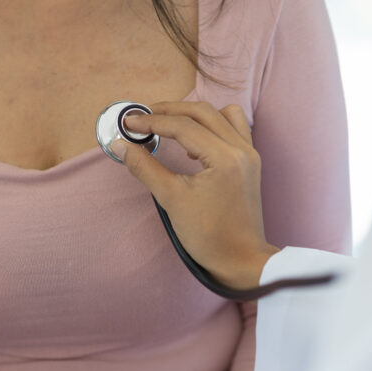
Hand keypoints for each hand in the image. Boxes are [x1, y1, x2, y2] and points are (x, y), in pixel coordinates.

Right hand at [114, 101, 278, 289]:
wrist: (241, 260)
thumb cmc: (209, 236)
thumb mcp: (172, 199)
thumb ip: (145, 167)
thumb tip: (121, 144)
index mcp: (225, 157)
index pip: (183, 126)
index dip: (152, 121)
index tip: (128, 123)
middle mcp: (242, 149)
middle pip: (202, 112)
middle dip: (169, 110)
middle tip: (142, 117)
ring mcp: (250, 154)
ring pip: (221, 114)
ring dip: (193, 114)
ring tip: (169, 125)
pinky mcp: (250, 162)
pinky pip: (232, 128)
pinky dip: (211, 126)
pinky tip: (193, 144)